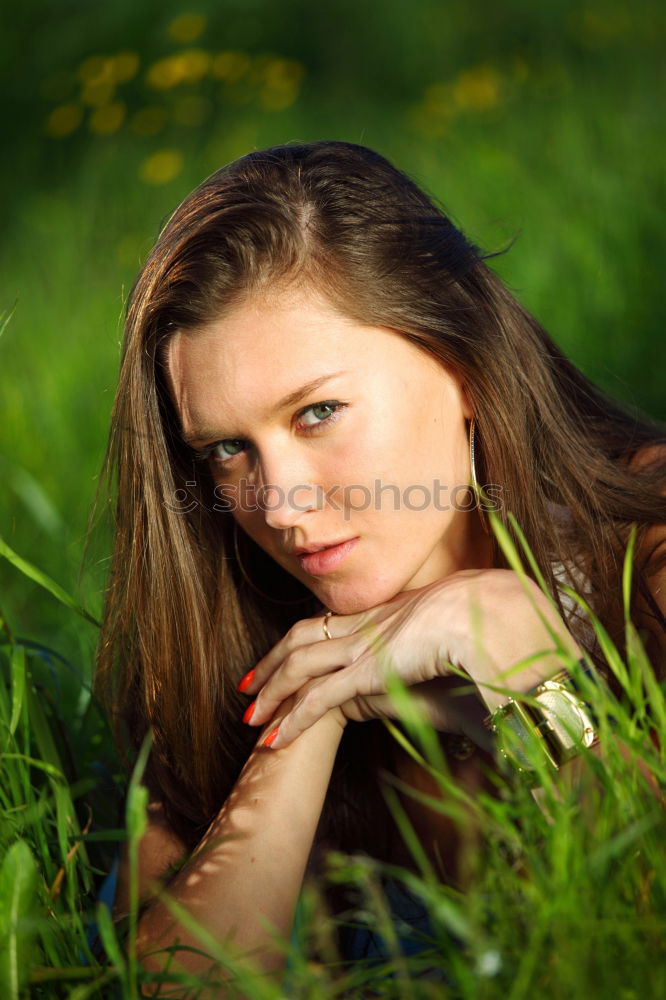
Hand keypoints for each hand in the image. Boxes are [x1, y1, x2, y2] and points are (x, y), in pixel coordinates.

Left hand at [239, 577, 479, 748]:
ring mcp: (367, 645)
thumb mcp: (469, 638)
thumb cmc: (498, 625)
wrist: (501, 613)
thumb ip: (452, 651)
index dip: (309, 639)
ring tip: (251, 716)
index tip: (290, 654)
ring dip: (273, 691)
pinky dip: (294, 719)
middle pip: (305, 636)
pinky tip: (275, 739)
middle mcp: (372, 624)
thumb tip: (458, 669)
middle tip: (249, 682)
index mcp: (393, 614)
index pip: (336, 624)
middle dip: (273, 661)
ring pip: (301, 665)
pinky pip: (320, 697)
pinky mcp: (371, 670)